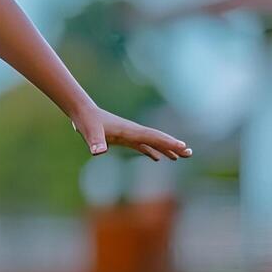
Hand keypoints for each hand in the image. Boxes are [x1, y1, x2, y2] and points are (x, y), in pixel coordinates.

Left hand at [71, 107, 191, 161]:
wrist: (82, 113)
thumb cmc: (87, 122)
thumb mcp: (90, 132)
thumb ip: (95, 142)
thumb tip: (98, 153)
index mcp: (130, 130)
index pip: (152, 137)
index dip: (167, 142)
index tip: (182, 147)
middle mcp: (133, 132)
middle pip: (157, 139)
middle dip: (173, 146)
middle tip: (189, 153)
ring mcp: (129, 135)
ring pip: (152, 142)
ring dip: (166, 148)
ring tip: (180, 157)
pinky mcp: (123, 138)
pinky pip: (142, 145)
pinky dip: (152, 151)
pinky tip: (158, 157)